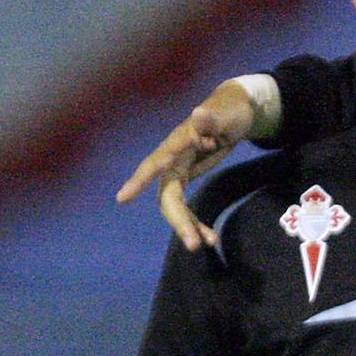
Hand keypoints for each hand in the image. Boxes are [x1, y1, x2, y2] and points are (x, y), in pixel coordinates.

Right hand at [114, 79, 258, 250]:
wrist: (232, 113)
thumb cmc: (228, 111)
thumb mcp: (224, 115)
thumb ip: (210, 120)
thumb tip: (198, 114)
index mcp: (177, 144)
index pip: (154, 164)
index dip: (138, 181)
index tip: (122, 198)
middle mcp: (172, 160)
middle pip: (168, 196)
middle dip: (179, 220)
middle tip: (194, 245)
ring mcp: (178, 170)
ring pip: (175, 206)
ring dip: (189, 227)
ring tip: (209, 243)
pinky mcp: (186, 178)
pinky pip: (187, 206)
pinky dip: (198, 223)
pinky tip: (212, 239)